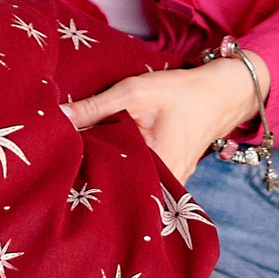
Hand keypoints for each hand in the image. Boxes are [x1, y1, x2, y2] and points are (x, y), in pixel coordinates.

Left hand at [69, 55, 259, 187]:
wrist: (221, 93)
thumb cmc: (180, 91)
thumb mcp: (134, 92)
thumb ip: (95, 107)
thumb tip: (57, 117)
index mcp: (158, 165)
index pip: (112, 180)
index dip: (86, 176)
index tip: (62, 172)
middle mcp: (167, 182)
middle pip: (121, 186)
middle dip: (96, 179)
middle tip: (67, 173)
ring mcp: (172, 181)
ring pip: (133, 182)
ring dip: (112, 173)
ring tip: (84, 169)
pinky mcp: (172, 175)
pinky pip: (144, 177)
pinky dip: (128, 169)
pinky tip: (110, 162)